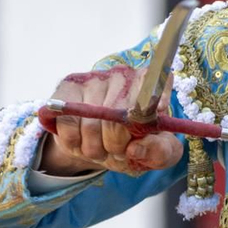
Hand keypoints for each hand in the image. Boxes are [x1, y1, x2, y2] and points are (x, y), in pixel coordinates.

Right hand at [39, 66, 184, 175]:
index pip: (155, 83)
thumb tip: (135, 147)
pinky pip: (67, 123)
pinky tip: (80, 143)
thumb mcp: (157, 152)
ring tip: (99, 150)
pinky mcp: (67, 88)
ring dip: (94, 149)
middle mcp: (121, 75)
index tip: (159, 111)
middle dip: (116, 145)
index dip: (157, 96)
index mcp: (149, 86)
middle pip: (117, 116)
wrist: (100, 146)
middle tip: (117, 152)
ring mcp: (92, 80)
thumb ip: (160, 150)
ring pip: (90, 124)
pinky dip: (73, 143)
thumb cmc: (134, 144)